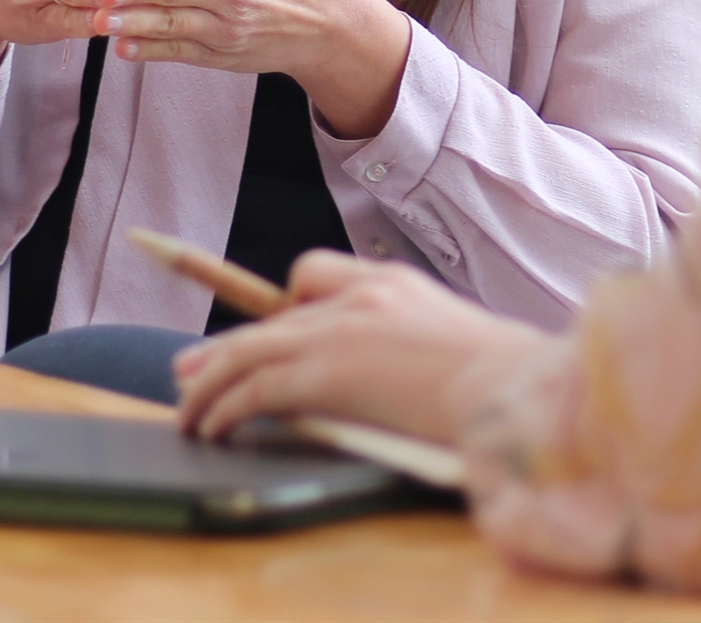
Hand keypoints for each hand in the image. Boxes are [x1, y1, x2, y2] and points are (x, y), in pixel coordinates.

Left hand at [173, 251, 540, 447]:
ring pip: (250, 351)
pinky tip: (215, 428)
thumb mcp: (461, 341)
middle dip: (224, 348)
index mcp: (391, 282)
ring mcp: (340, 331)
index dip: (284, 302)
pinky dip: (226, 407)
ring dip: (211, 384)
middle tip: (188, 370)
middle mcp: (358, 296)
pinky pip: (257, 389)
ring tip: (189, 410)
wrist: (511, 390)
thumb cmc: (505, 381)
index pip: (315, 271)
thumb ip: (420, 341)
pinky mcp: (326, 373)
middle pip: (270, 317)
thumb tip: (405, 376)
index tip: (265, 332)